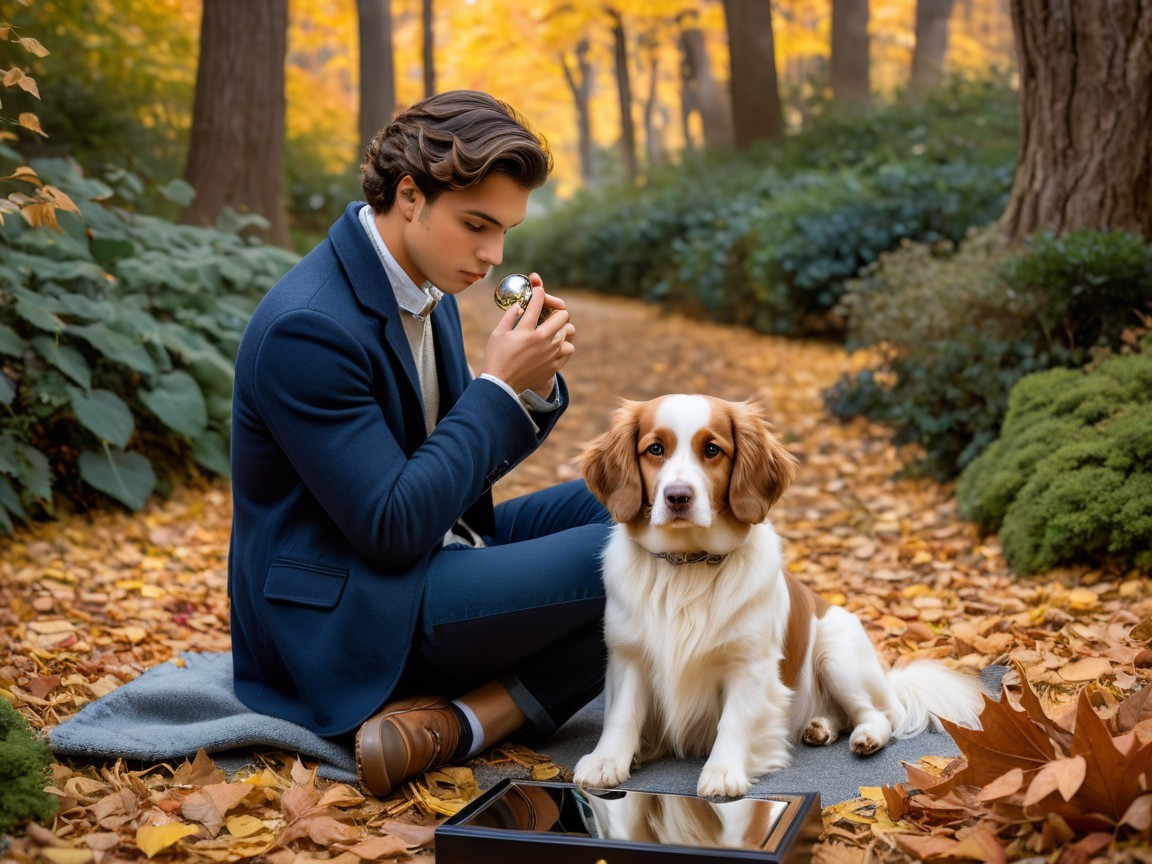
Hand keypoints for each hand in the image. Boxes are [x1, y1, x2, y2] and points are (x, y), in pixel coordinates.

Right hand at [480, 272, 575, 395]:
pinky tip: (554, 346)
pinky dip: (563, 345)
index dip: (539, 292)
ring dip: (560, 329)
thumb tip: (520, 306)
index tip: (538, 291)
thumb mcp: (498, 333)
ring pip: (568, 332)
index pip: (538, 302)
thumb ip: (510, 316)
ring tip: (550, 332)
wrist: (502, 385)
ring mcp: (551, 353)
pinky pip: (568, 349)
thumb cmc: (496, 357)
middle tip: (548, 314)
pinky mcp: (555, 365)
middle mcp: (542, 340)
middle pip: (562, 315)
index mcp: (526, 330)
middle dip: (555, 311)